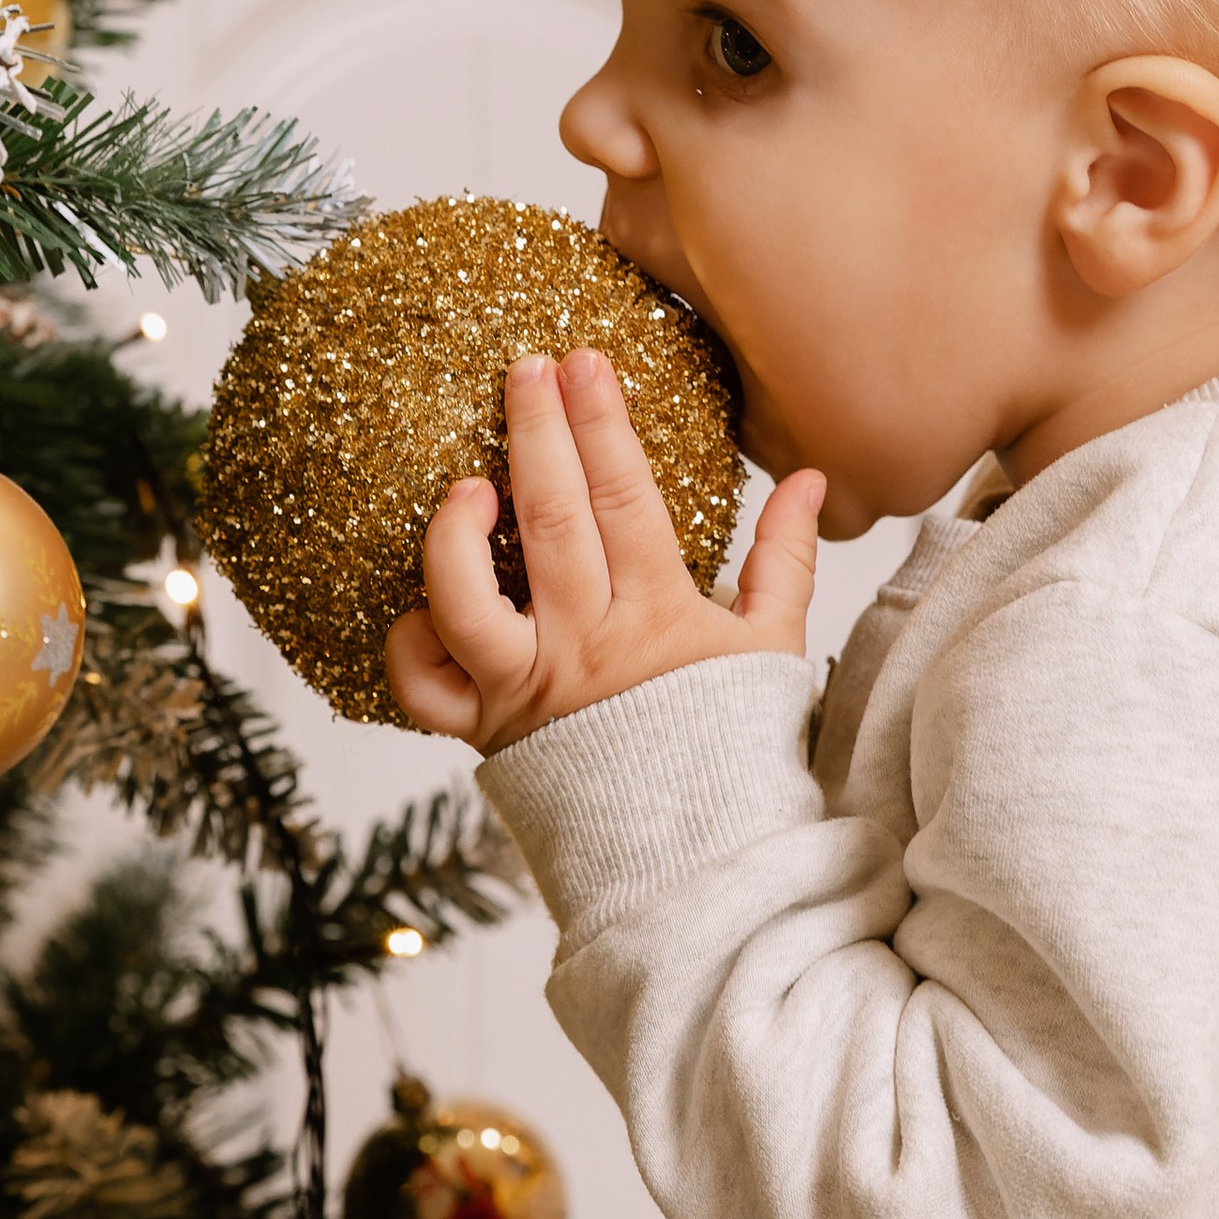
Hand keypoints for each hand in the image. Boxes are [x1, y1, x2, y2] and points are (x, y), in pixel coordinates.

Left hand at [385, 346, 821, 750]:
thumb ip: (787, 558)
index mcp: (657, 617)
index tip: (585, 363)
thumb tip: (806, 477)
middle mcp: (584, 647)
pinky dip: (412, 641)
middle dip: (534, 432)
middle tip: (525, 366)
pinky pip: (425, 687)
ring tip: (470, 484)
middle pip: (550, 521)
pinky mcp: (485, 732)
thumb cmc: (733, 744)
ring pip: (466, 599)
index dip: (601, 423)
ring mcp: (527, 689)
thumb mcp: (773, 646)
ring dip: (457, 532)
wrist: (698, 856)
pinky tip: (427, 597)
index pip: (624, 497)